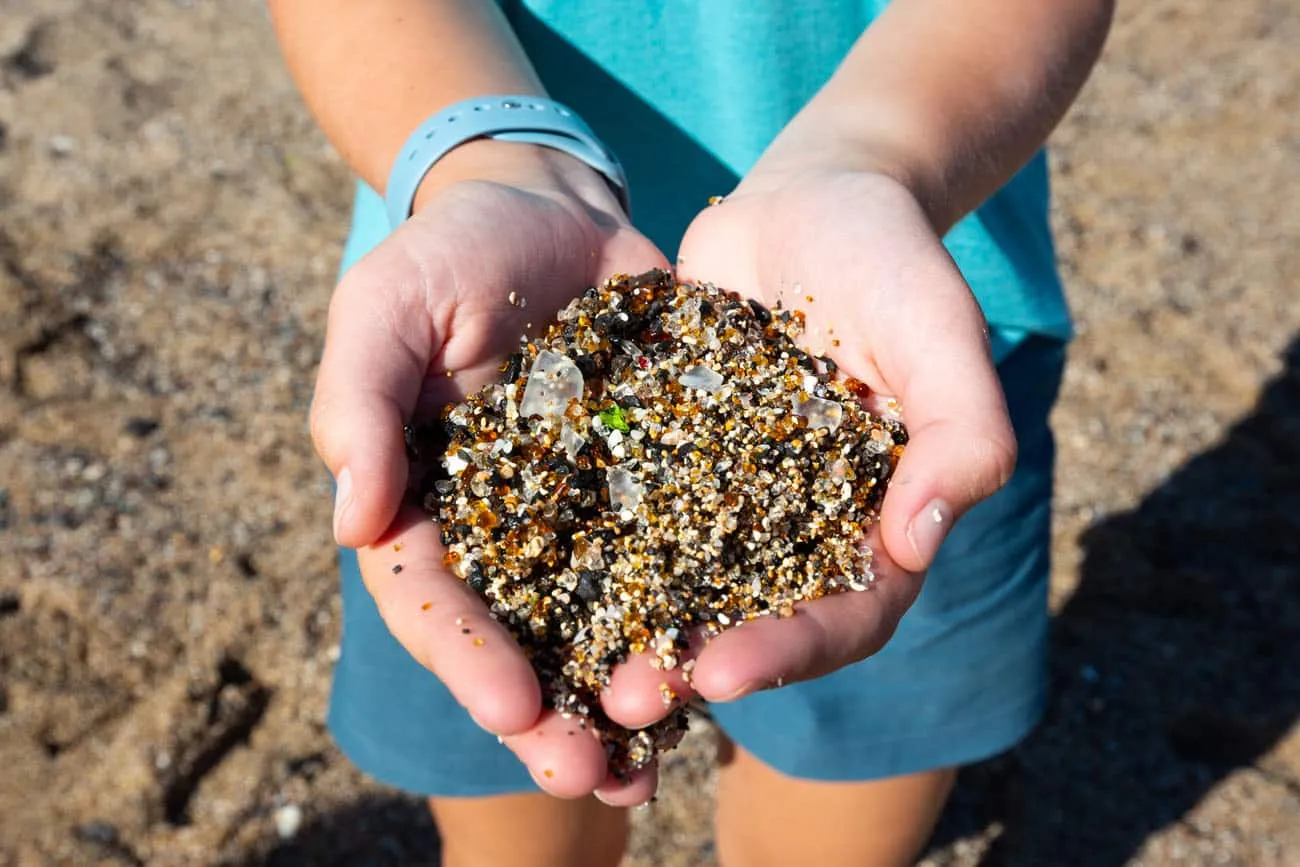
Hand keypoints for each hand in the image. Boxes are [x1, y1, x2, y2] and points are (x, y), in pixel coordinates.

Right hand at [310, 142, 667, 804]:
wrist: (550, 208)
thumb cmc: (448, 254)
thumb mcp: (386, 307)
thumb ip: (357, 402)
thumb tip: (349, 521)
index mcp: (424, 502)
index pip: (433, 598)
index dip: (469, 658)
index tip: (515, 708)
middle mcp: (502, 529)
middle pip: (517, 639)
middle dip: (549, 718)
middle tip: (593, 778)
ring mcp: (579, 516)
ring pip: (596, 626)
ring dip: (621, 700)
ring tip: (654, 769)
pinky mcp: (652, 486)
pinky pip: (675, 562)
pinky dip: (691, 621)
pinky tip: (723, 674)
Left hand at [599, 168, 1016, 725]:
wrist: (809, 197)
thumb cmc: (892, 259)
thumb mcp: (939, 331)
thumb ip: (961, 431)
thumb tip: (922, 541)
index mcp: (878, 523)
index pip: (848, 613)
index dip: (789, 651)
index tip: (720, 669)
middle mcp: (802, 530)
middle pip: (755, 624)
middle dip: (693, 665)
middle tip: (626, 699)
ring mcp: (729, 499)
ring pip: (682, 586)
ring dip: (632, 632)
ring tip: (574, 669)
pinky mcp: (668, 460)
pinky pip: (628, 515)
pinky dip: (589, 551)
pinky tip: (527, 575)